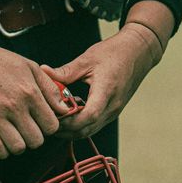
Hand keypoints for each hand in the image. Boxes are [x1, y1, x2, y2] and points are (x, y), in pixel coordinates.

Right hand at [0, 38, 69, 158]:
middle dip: (34, 137)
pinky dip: (1, 150)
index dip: (48, 127)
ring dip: (18, 145)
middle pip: (36, 140)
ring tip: (14, 135)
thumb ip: (49, 88)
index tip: (41, 123)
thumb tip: (63, 108)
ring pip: (17, 147)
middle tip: (27, 129)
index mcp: (29, 92)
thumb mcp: (30, 66)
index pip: (51, 125)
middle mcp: (14, 105)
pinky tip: (0, 140)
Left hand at [41, 22, 161, 138]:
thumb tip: (43, 72)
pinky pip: (95, 124)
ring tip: (55, 117)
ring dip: (71, 129)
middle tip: (46, 119)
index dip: (68, 120)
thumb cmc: (114, 52)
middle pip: (86, 129)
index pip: (88, 116)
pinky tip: (69, 112)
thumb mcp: (87, 59)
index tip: (52, 115)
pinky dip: (80, 123)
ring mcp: (114, 111)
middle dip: (65, 129)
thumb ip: (65, 71)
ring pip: (90, 130)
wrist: (138, 52)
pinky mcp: (113, 111)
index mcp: (106, 91)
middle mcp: (112, 106)